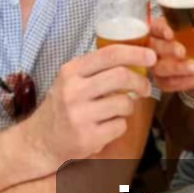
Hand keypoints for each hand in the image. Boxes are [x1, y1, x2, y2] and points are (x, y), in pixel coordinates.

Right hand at [18, 43, 156, 172]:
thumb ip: (95, 69)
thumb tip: (133, 59)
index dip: (135, 53)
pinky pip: (120, 126)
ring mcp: (80, 115)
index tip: (151, 56)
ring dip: (129, 106)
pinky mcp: (88, 137)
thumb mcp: (71, 79)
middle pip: (121, 76)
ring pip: (125, 103)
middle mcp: (73, 90)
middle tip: (146, 87)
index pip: (109, 54)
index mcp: (71, 70)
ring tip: (120, 109)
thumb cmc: (63, 105)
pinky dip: (120, 125)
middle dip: (141, 81)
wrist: (42, 139)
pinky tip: (108, 125)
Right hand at [147, 3, 193, 95]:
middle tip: (183, 51)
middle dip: (168, 49)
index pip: (154, 26)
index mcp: (159, 29)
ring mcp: (155, 64)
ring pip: (160, 67)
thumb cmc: (193, 41)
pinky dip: (180, 81)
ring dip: (177, 68)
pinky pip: (168, 83)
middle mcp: (153, 46)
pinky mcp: (161, 81)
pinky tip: (192, 78)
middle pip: (154, 47)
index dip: (161, 29)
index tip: (171, 33)